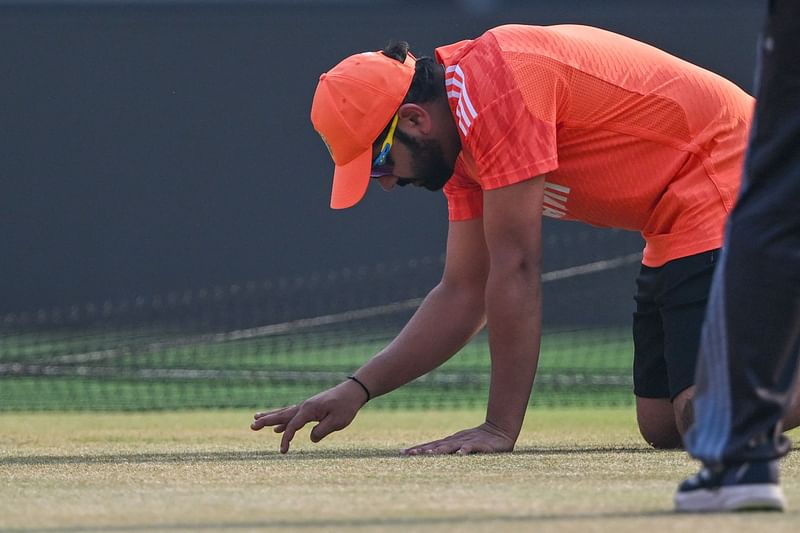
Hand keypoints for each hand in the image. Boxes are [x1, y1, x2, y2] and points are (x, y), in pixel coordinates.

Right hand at [251, 380, 367, 452]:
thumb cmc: (346, 407)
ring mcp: (306, 406)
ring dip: (271, 417)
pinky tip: (277, 427)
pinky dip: (283, 421)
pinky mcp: (310, 409)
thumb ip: (322, 431)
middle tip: (252, 426)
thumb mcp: (337, 422)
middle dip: (266, 421)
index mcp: (309, 409)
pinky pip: (292, 415)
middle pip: (282, 415)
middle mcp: (304, 406)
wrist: (353, 392)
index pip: (293, 426)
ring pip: (285, 413)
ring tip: (256, 419)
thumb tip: (310, 439)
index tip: (283, 451)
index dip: (286, 438)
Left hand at [401, 421, 515, 455]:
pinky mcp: (479, 445)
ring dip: (438, 451)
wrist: (499, 430)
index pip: (430, 445)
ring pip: (450, 446)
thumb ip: (448, 449)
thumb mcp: (460, 444)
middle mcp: (454, 441)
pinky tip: (459, 455)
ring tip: (428, 454)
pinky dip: (465, 451)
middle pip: (435, 446)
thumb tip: (430, 454)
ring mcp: (466, 442)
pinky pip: (471, 448)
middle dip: (422, 450)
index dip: (417, 448)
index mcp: (449, 441)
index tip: (402, 453)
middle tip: (409, 454)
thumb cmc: (478, 440)